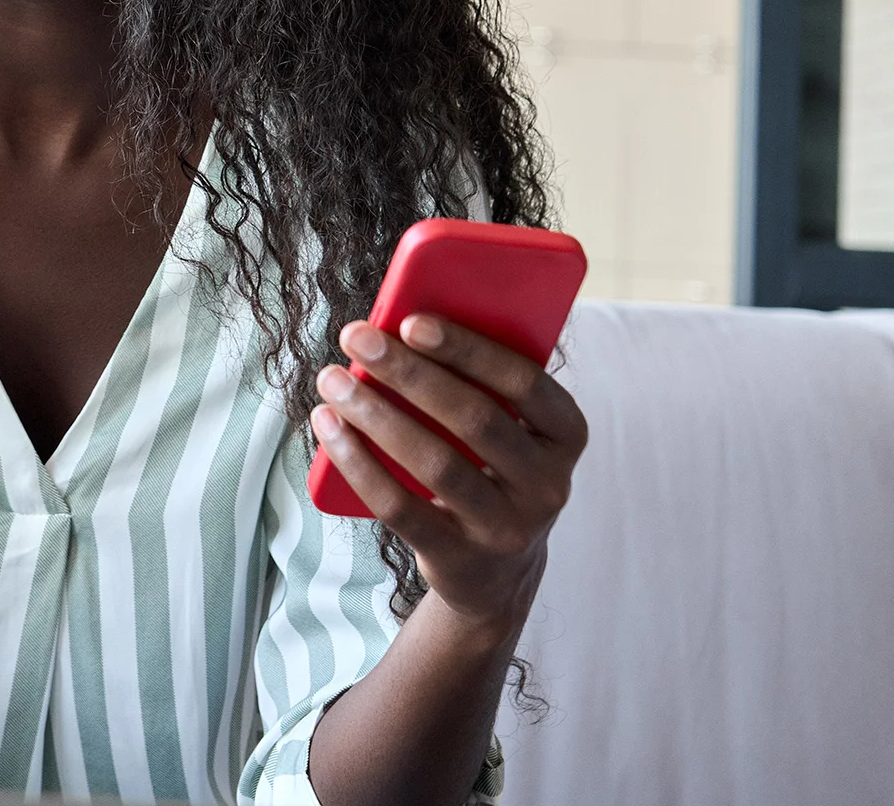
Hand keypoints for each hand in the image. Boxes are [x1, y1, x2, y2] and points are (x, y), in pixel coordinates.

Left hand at [310, 315, 587, 635]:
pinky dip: (358, 463)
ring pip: (436, 464)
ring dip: (376, 414)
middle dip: (409, 372)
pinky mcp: (460, 559)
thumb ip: (477, 383)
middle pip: (475, 419)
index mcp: (565, 434)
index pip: (525, 382)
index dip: (469, 349)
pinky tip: (329, 428)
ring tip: (333, 379)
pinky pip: (400, 507)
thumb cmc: (488, 469)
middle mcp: (547, 484)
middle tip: (356, 337)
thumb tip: (398, 325)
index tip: (411, 321)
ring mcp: (506, 528)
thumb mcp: (507, 429)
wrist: (495, 572)